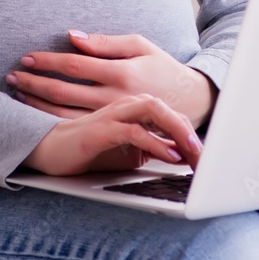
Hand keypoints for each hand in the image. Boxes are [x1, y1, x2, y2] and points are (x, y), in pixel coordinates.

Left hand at [5, 31, 216, 128]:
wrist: (188, 102)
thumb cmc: (162, 68)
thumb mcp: (141, 45)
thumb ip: (106, 42)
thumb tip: (73, 36)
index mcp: (120, 72)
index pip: (74, 65)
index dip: (48, 61)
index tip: (27, 57)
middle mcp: (113, 97)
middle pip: (62, 90)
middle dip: (34, 82)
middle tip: (12, 75)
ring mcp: (111, 117)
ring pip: (63, 113)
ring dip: (36, 103)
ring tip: (17, 93)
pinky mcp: (110, 130)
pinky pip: (74, 125)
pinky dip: (50, 118)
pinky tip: (36, 111)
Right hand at [20, 93, 203, 175]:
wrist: (52, 148)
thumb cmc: (91, 145)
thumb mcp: (127, 147)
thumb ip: (151, 144)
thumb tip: (178, 155)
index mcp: (134, 105)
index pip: (169, 112)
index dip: (189, 131)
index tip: (206, 155)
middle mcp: (127, 104)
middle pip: (166, 107)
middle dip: (190, 130)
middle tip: (207, 155)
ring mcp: (114, 113)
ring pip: (155, 112)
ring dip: (179, 132)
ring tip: (195, 154)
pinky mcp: (102, 128)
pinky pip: (135, 132)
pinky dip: (155, 142)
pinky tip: (169, 155)